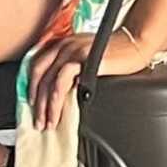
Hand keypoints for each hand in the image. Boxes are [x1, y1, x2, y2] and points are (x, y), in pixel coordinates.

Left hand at [30, 24, 156, 130]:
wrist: (135, 43)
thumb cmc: (116, 51)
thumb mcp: (88, 55)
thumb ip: (73, 65)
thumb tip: (63, 89)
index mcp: (62, 43)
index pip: (37, 65)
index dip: (31, 87)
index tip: (33, 105)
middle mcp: (63, 45)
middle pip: (39, 75)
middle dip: (36, 101)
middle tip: (38, 121)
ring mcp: (72, 51)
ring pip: (49, 81)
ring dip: (46, 106)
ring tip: (48, 123)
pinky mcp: (82, 59)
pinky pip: (62, 82)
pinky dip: (56, 100)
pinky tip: (58, 112)